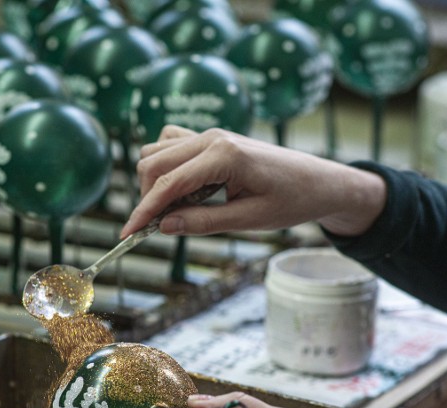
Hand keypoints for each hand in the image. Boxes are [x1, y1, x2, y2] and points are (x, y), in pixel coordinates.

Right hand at [121, 126, 386, 238]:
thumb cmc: (292, 201)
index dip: (144, 211)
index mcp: (224, 156)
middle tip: (157, 228)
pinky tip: (184, 191)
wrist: (319, 181)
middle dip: (147, 197)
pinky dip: (166, 167)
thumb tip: (163, 226)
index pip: (168, 183)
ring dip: (155, 182)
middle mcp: (212, 138)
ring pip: (158, 151)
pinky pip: (173, 145)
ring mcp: (211, 134)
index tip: (127, 235)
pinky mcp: (213, 138)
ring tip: (176, 211)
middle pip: (154, 162)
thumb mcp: (248, 220)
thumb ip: (203, 222)